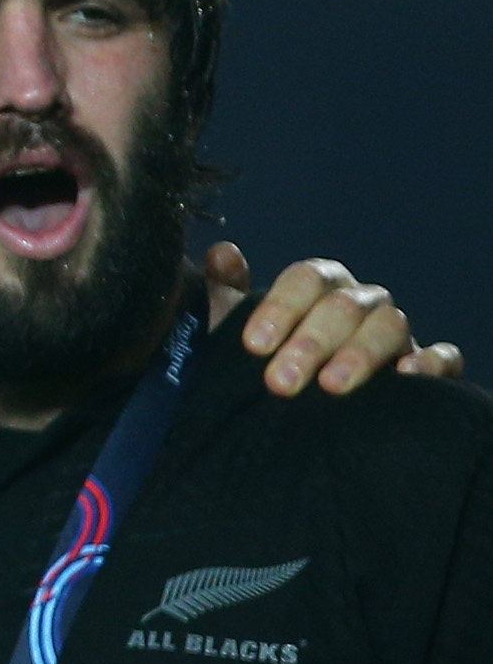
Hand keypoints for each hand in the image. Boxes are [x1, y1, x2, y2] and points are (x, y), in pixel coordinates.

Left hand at [210, 243, 459, 395]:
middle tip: (279, 382)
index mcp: (320, 288)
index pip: (306, 278)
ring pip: (389, 325)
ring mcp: (396, 334)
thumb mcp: (234, 334)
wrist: (300, 408)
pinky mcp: (427, 367)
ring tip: (330, 387)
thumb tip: (221, 255)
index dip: (280, 307)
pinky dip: (430, 363)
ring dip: (359, 354)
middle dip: (310, 342)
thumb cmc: (267, 363)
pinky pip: (443, 356)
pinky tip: (404, 379)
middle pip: (343, 306)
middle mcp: (360, 304)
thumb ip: (225, 296)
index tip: (253, 345)